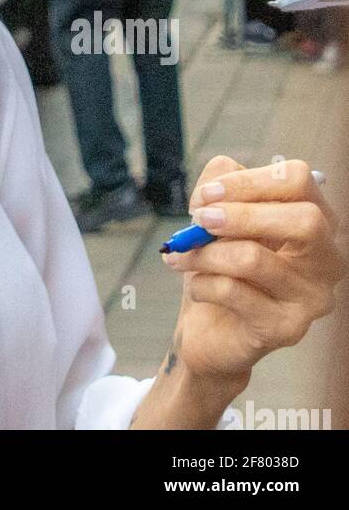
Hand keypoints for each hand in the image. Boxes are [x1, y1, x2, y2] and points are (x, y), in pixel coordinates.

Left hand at [161, 156, 345, 385]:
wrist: (210, 328)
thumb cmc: (219, 264)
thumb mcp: (215, 216)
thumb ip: (217, 187)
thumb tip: (215, 186)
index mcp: (314, 219)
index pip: (299, 180)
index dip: (250, 180)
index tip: (208, 194)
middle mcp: (327, 259)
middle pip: (304, 220)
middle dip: (241, 215)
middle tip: (199, 220)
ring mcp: (312, 298)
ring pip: (255, 259)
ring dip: (205, 252)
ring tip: (181, 254)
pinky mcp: (286, 329)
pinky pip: (234, 292)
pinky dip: (201, 283)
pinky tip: (195, 286)